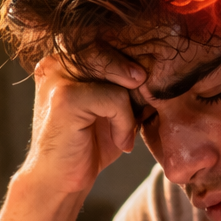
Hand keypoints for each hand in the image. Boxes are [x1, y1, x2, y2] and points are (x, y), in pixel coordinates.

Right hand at [19, 50, 146, 198]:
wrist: (60, 181)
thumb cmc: (88, 145)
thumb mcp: (112, 107)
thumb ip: (126, 82)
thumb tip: (163, 61)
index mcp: (66, 58)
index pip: (110, 39)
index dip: (135, 60)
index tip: (147, 85)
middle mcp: (58, 60)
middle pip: (116, 49)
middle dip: (137, 80)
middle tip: (143, 109)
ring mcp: (58, 76)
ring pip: (119, 74)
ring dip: (130, 107)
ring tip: (126, 131)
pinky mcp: (65, 97)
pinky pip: (115, 98)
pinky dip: (124, 123)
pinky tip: (121, 142)